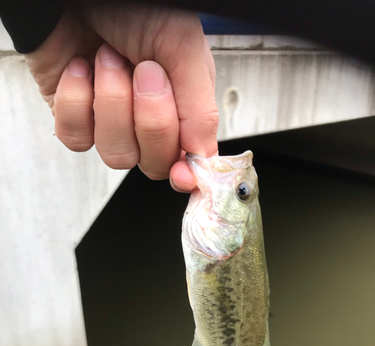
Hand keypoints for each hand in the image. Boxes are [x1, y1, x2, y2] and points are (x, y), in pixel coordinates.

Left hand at [24, 3, 218, 191]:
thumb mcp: (181, 47)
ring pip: (116, 155)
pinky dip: (76, 100)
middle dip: (150, 121)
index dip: (187, 174)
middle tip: (146, 70)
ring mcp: (110, 124)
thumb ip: (198, 106)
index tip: (184, 175)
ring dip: (112, 103)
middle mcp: (147, 121)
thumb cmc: (133, 6)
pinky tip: (81, 68)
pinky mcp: (74, 120)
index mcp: (182, 107)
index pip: (188, 160)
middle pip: (154, 164)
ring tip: (107, 58)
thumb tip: (202, 156)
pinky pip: (76, 138)